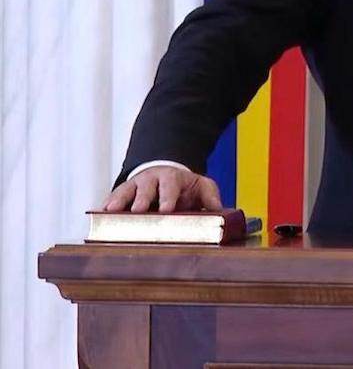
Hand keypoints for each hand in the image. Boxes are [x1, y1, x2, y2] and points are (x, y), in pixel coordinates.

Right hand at [102, 166, 222, 212]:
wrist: (165, 173)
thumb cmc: (184, 186)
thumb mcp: (202, 186)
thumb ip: (210, 196)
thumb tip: (218, 210)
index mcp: (172, 178)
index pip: (170, 186)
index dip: (168, 197)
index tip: (167, 209)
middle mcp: (151, 180)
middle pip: (146, 188)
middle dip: (142, 199)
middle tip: (138, 210)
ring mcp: (135, 186)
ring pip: (125, 191)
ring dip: (119, 201)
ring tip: (110, 211)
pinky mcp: (122, 194)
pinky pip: (112, 198)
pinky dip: (106, 205)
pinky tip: (99, 214)